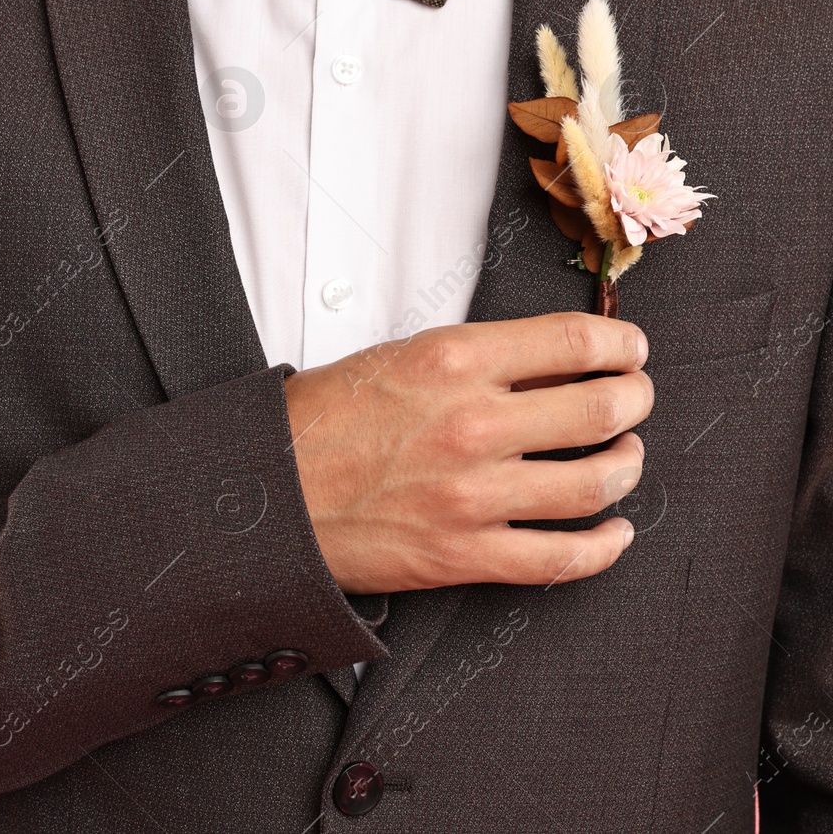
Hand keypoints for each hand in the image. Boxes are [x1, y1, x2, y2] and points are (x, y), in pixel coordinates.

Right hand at [284, 313, 651, 593]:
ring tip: (624, 458)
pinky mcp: (464, 554)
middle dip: (634, 400)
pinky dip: (604, 547)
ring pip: (596, 482)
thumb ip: (474, 358)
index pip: (575, 341)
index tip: (630, 349)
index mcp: (453, 361)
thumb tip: (549, 362)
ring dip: (626, 466)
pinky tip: (614, 533)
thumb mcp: (395, 358)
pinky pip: (563, 558)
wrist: (265, 494)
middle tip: (634, 399)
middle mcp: (473, 424)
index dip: (620, 343)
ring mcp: (474, 495)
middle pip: (603, 408)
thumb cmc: (319, 423)